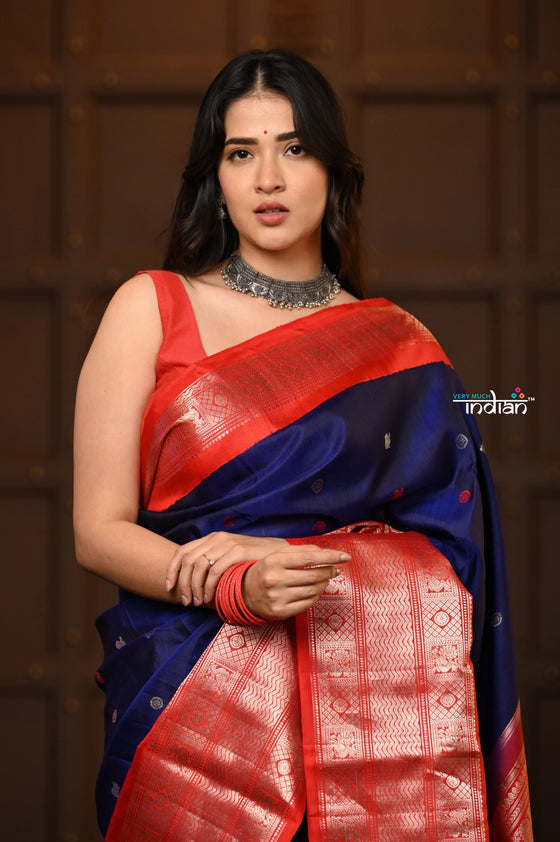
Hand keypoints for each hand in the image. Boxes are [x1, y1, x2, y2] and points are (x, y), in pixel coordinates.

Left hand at [165, 532, 288, 606]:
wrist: (279, 553)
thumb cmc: (253, 560)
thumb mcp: (229, 557)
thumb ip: (213, 563)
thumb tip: (192, 583)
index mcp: (212, 538)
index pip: (182, 551)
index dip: (172, 570)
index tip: (170, 587)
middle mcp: (217, 538)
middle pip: (188, 561)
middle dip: (183, 584)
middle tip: (186, 602)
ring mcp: (227, 543)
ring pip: (199, 566)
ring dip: (195, 588)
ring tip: (198, 602)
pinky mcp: (238, 551)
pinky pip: (215, 571)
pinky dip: (209, 587)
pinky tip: (211, 598)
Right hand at [242, 544, 350, 620]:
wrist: (245, 592)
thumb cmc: (267, 570)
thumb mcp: (279, 555)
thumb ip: (302, 551)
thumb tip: (326, 552)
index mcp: (274, 561)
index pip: (309, 557)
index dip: (330, 556)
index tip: (345, 556)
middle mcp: (274, 579)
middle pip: (313, 575)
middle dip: (329, 571)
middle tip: (335, 569)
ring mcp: (277, 597)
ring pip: (312, 590)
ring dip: (323, 584)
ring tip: (324, 579)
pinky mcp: (280, 612)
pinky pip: (308, 604)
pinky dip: (316, 596)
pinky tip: (315, 591)